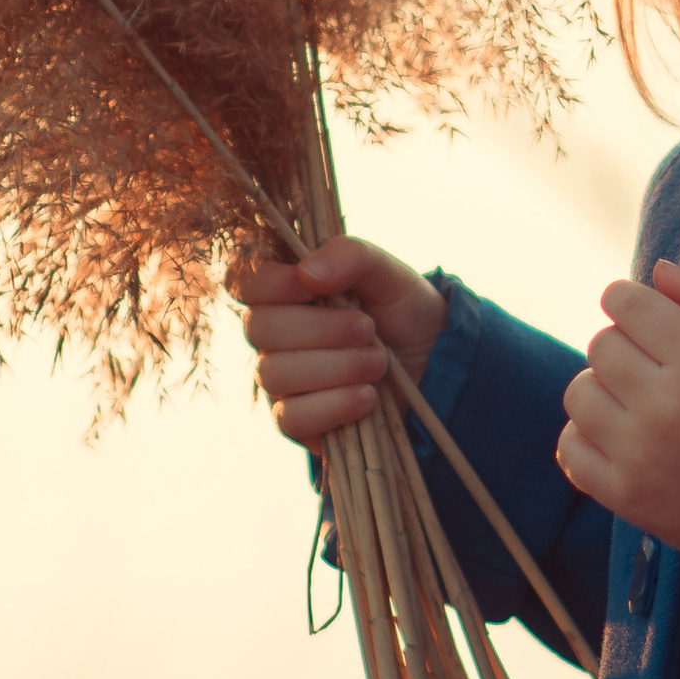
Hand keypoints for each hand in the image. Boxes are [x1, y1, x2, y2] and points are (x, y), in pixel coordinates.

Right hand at [228, 234, 447, 444]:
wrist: (435, 364)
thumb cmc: (402, 311)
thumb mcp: (388, 273)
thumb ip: (351, 256)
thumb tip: (307, 272)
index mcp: (286, 289)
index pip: (243, 280)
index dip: (268, 282)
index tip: (309, 284)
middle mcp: (274, 335)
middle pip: (258, 328)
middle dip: (320, 328)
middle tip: (368, 328)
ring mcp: (281, 380)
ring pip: (275, 374)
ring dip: (336, 366)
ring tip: (379, 362)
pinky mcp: (297, 422)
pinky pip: (291, 418)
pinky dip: (333, 405)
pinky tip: (367, 397)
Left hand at [558, 259, 679, 613]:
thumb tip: (657, 270)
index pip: (627, 305)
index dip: (628, 298)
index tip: (640, 311)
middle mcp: (662, 406)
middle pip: (600, 346)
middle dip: (623, 342)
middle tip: (654, 362)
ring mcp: (639, 456)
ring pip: (579, 394)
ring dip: (601, 387)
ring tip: (636, 399)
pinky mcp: (626, 497)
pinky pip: (571, 450)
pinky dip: (584, 436)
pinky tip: (618, 435)